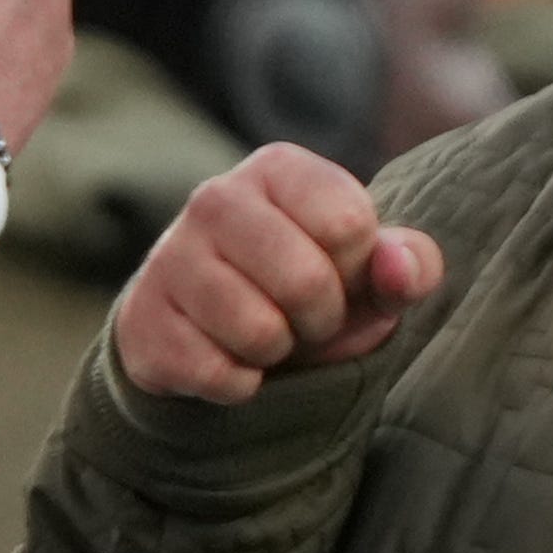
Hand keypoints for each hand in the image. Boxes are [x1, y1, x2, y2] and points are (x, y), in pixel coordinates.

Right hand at [113, 145, 445, 403]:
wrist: (210, 333)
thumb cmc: (306, 292)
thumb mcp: (369, 276)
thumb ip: (410, 265)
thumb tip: (398, 268)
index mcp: (279, 168)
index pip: (351, 226)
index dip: (355, 272)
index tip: (334, 275)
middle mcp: (216, 197)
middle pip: (307, 281)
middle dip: (320, 320)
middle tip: (300, 317)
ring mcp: (170, 256)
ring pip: (260, 332)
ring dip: (277, 353)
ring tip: (262, 334)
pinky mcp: (142, 319)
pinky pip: (218, 374)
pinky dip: (238, 384)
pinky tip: (224, 357)